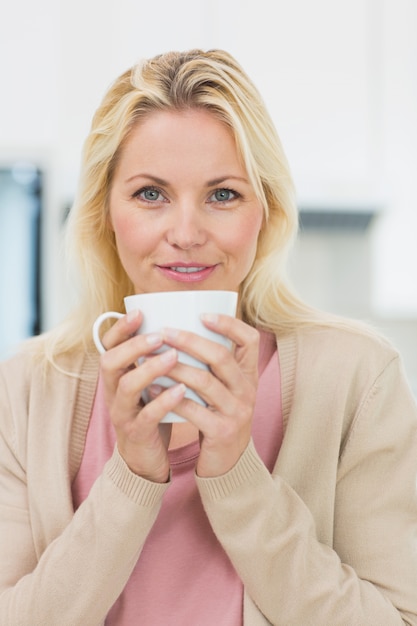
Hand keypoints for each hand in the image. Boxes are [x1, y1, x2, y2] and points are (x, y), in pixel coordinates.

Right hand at [98, 310, 185, 482]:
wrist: (145, 458)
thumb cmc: (152, 411)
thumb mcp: (149, 382)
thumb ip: (156, 358)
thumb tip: (180, 323)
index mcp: (118, 375)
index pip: (108, 345)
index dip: (120, 328)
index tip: (138, 311)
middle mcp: (114, 391)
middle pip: (110, 362)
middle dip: (134, 346)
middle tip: (160, 335)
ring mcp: (123, 413)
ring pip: (127, 387)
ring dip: (150, 369)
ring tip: (174, 357)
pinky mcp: (136, 433)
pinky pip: (146, 416)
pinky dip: (163, 401)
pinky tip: (182, 390)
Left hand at [159, 315, 258, 477]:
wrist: (227, 461)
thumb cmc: (219, 415)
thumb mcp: (227, 388)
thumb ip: (214, 364)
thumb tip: (185, 326)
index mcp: (249, 374)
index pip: (250, 339)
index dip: (229, 323)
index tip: (202, 314)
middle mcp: (247, 390)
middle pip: (221, 356)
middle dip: (190, 341)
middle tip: (165, 332)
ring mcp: (237, 412)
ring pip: (204, 382)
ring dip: (175, 368)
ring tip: (152, 358)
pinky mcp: (222, 432)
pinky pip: (193, 410)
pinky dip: (170, 398)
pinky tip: (150, 390)